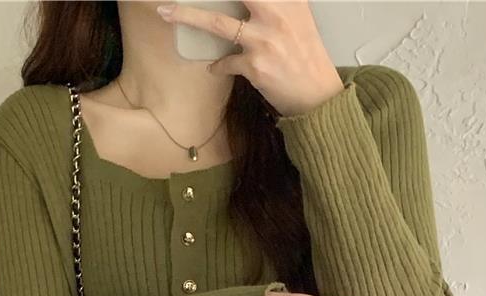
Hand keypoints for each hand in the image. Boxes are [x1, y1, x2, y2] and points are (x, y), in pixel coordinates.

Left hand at [155, 0, 344, 115]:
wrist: (319, 96)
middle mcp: (276, 13)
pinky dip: (219, 66)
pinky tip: (216, 68)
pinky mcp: (255, 65)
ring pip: (216, 22)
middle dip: (200, 0)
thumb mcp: (298, 18)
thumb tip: (252, 2)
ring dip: (187, 16)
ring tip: (166, 12)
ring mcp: (264, 40)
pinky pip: (226, 62)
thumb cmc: (307, 57)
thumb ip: (278, 3)